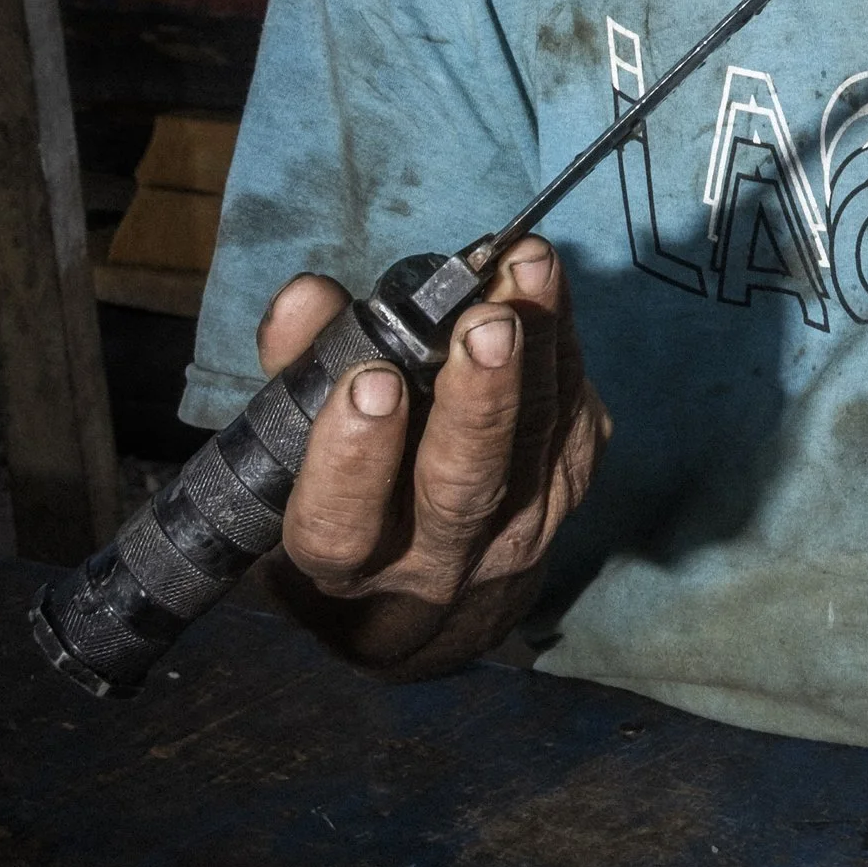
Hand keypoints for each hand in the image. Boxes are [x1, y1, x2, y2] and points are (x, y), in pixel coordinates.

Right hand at [261, 235, 608, 672]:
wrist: (434, 594)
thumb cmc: (347, 502)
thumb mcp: (293, 455)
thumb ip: (297, 371)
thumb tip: (306, 298)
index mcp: (345, 562)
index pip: (342, 526)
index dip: (354, 458)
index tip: (370, 382)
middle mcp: (435, 562)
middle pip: (462, 490)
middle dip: (477, 403)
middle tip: (485, 326)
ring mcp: (514, 533)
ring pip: (534, 446)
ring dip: (536, 354)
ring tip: (528, 272)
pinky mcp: (568, 494)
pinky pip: (573, 418)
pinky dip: (564, 345)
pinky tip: (548, 284)